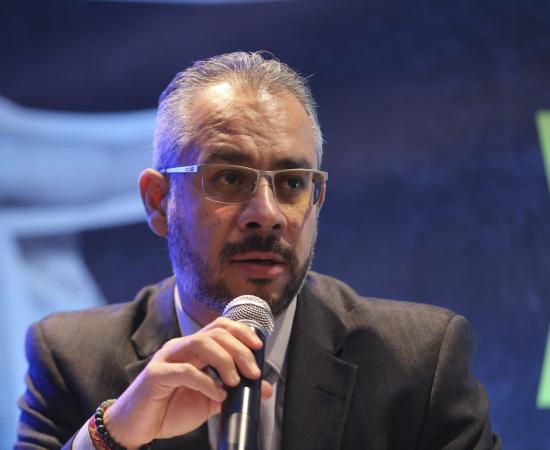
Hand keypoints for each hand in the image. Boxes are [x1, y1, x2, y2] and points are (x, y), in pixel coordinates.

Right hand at [103, 317, 272, 448]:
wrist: (136, 427)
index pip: (219, 326)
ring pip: (201, 343)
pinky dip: (206, 382)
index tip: (258, 346)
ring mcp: (166, 358)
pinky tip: (217, 394)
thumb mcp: (209, 400)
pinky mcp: (156, 375)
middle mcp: (180, 347)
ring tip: (235, 381)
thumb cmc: (169, 409)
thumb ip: (234, 391)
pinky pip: (185, 371)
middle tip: (252, 372)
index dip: (241, 331)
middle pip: (215, 333)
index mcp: (193, 349)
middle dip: (239, 349)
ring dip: (225, 360)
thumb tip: (264, 388)